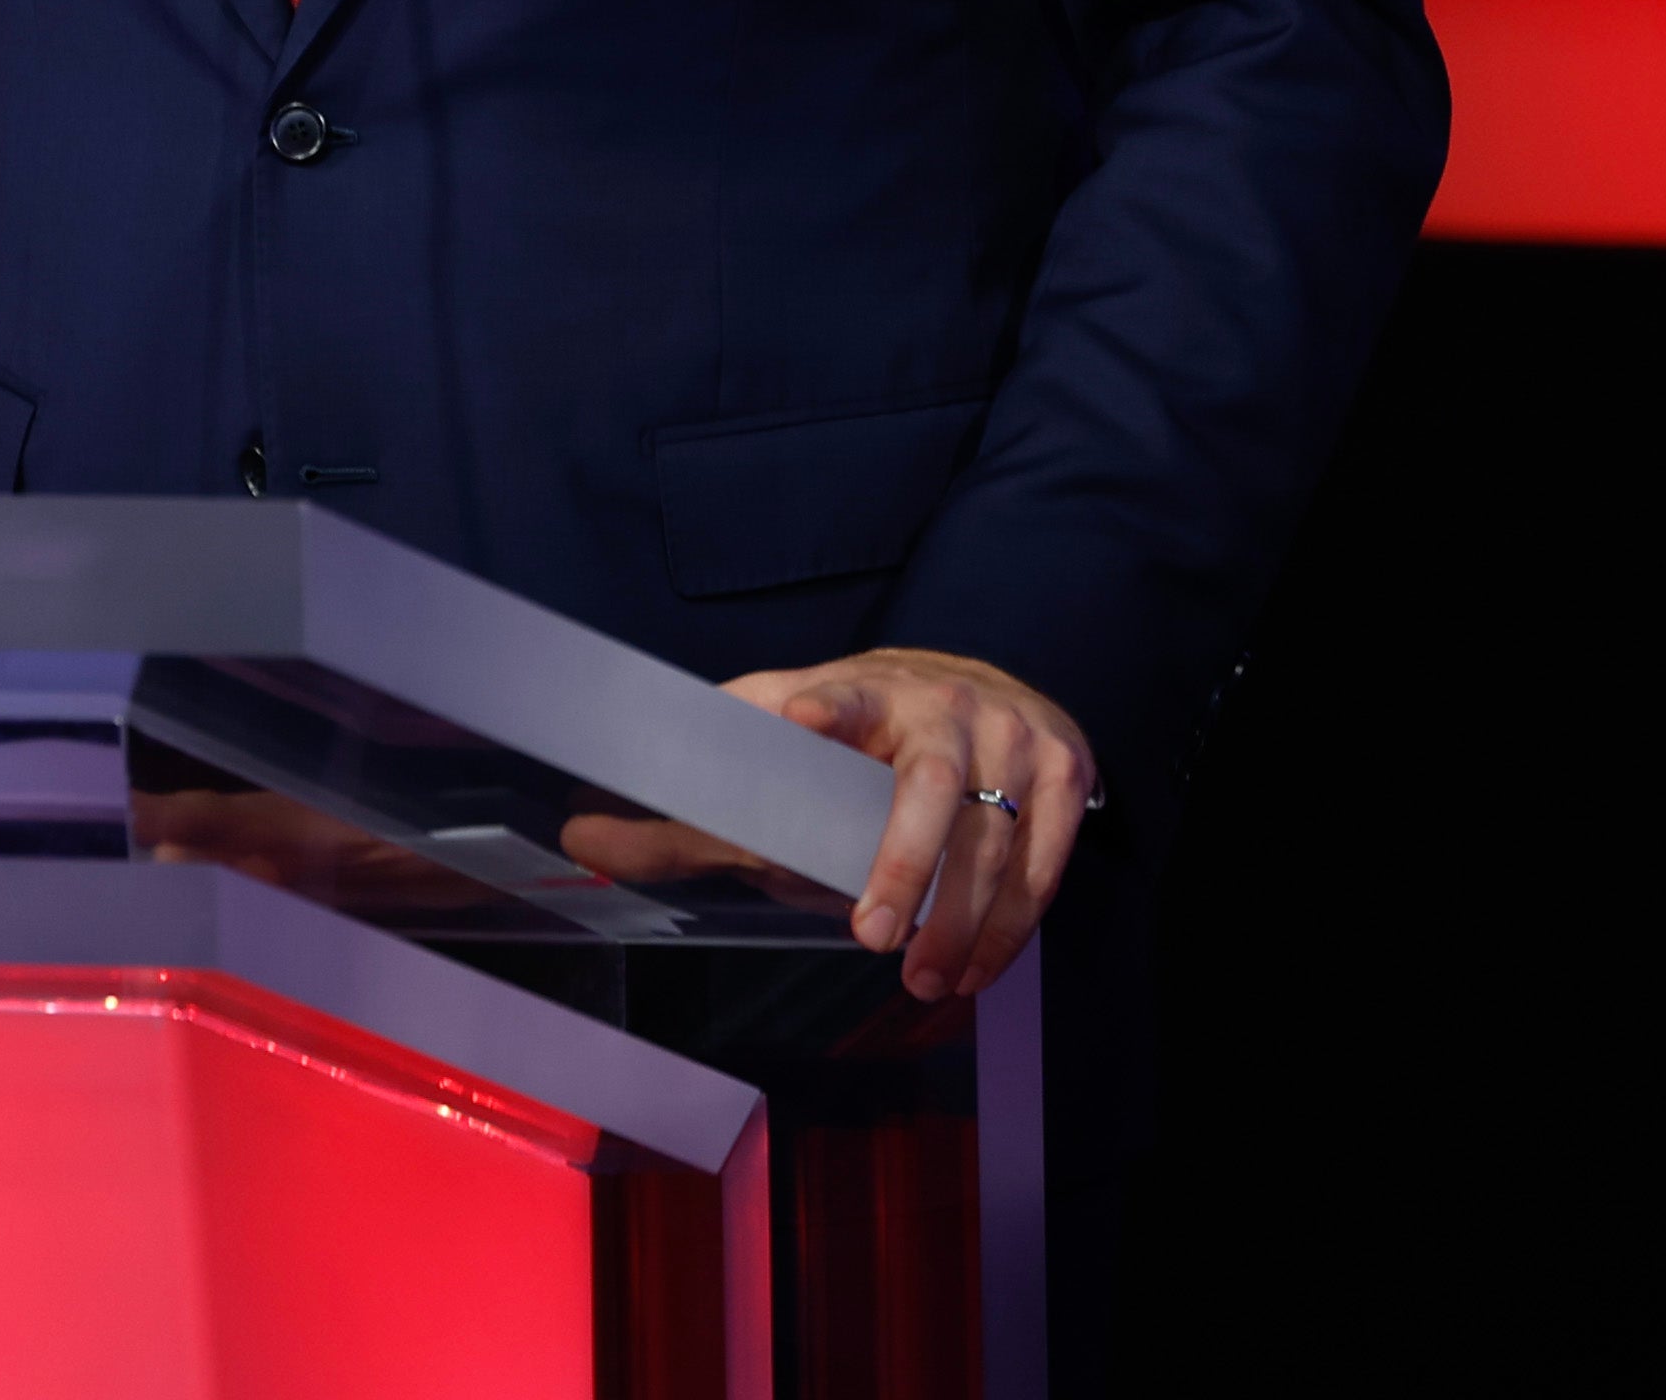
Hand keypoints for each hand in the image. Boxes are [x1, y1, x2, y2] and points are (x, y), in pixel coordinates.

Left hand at [726, 646, 1095, 1002]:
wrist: (987, 683)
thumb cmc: (876, 718)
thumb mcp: (802, 714)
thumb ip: (721, 766)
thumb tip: (598, 822)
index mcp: (875, 690)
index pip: (847, 695)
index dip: (830, 707)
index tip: (801, 719)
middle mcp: (950, 706)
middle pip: (932, 787)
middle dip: (906, 866)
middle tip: (873, 939)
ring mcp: (1016, 737)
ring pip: (995, 839)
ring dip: (963, 922)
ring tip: (925, 981)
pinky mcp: (1066, 772)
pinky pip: (1044, 863)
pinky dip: (1013, 926)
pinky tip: (976, 969)